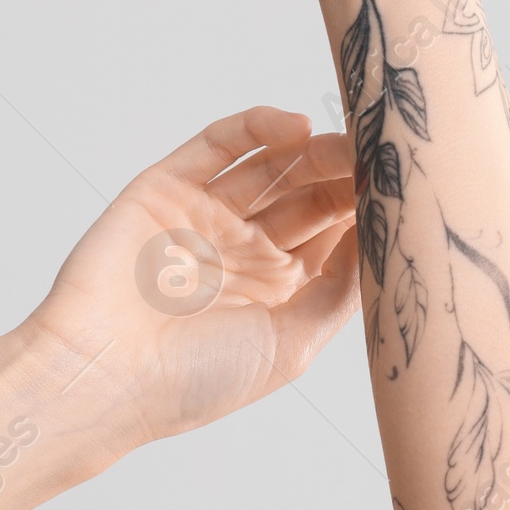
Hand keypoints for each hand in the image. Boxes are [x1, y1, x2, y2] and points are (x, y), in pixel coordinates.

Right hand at [21, 107, 359, 449]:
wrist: (100, 378)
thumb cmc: (191, 381)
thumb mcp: (291, 346)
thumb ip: (339, 290)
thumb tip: (383, 236)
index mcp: (273, 290)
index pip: (333, 234)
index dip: (369, 211)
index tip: (410, 192)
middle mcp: (241, 249)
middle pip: (308, 193)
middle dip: (348, 175)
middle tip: (387, 159)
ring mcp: (204, 215)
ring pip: (272, 165)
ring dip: (316, 150)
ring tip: (354, 143)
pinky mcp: (167, 188)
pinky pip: (219, 144)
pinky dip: (259, 128)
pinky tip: (298, 131)